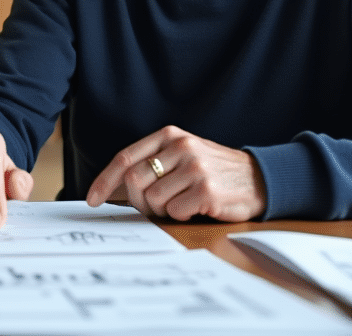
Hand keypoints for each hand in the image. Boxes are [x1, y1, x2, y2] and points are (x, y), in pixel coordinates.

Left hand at [86, 125, 264, 221]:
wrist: (259, 178)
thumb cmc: (214, 170)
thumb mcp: (183, 154)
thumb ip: (152, 163)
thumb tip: (113, 188)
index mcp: (170, 135)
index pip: (125, 158)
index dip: (104, 181)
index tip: (92, 200)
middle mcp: (181, 147)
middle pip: (135, 182)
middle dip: (137, 202)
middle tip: (154, 207)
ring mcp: (194, 167)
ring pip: (153, 200)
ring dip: (162, 210)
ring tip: (182, 203)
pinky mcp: (206, 189)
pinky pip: (175, 212)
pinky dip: (181, 215)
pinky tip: (196, 207)